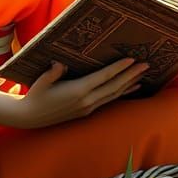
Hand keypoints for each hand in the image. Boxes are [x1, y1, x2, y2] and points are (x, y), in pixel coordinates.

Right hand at [14, 57, 149, 128]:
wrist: (31, 117)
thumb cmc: (36, 95)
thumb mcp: (41, 81)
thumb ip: (52, 73)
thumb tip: (60, 64)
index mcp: (77, 91)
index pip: (103, 78)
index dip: (118, 69)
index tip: (132, 60)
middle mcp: (86, 101)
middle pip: (114, 86)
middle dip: (131, 75)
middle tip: (146, 65)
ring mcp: (88, 107)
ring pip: (114, 95)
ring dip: (129, 84)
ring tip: (143, 75)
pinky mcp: (87, 111)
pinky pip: (109, 100)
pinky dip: (121, 93)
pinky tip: (130, 88)